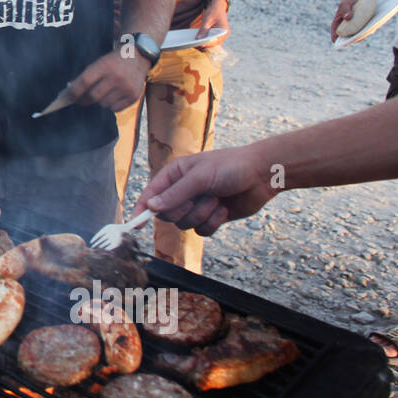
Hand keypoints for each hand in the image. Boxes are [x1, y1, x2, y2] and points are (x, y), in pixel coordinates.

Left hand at [65, 51, 147, 111]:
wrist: (138, 58)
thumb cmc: (114, 62)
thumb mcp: (100, 62)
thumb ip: (87, 76)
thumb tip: (71, 93)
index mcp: (106, 65)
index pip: (85, 81)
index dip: (74, 91)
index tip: (68, 97)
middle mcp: (117, 76)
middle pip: (94, 96)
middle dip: (84, 100)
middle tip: (80, 101)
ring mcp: (127, 87)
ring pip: (104, 104)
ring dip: (100, 101)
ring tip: (103, 93)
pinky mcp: (134, 96)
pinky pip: (115, 109)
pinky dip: (111, 105)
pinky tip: (113, 96)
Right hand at [134, 143, 277, 235]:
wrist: (262, 174)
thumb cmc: (231, 166)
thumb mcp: (200, 177)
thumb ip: (175, 194)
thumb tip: (152, 207)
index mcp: (175, 175)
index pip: (151, 194)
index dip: (142, 208)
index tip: (135, 223)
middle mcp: (183, 191)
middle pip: (167, 214)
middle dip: (183, 210)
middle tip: (198, 199)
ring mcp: (197, 205)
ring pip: (184, 224)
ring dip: (202, 214)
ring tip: (216, 200)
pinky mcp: (210, 217)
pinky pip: (201, 231)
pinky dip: (213, 222)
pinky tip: (224, 210)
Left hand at [195, 0, 229, 44]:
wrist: (217, 6)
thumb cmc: (213, 12)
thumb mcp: (207, 20)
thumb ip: (203, 30)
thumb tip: (197, 39)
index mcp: (224, 31)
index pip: (216, 41)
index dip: (207, 44)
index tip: (198, 45)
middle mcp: (224, 34)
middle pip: (214, 44)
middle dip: (205, 45)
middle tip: (194, 45)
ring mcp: (222, 35)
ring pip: (213, 43)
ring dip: (205, 44)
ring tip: (194, 44)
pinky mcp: (218, 34)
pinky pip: (212, 40)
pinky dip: (206, 40)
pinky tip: (198, 41)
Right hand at [330, 0, 371, 41]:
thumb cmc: (348, 1)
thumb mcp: (345, 4)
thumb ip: (345, 10)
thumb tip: (348, 18)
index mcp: (337, 25)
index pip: (335, 36)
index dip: (338, 41)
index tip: (344, 42)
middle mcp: (345, 28)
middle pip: (347, 38)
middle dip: (353, 40)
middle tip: (359, 38)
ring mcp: (353, 28)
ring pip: (356, 37)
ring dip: (361, 37)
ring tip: (365, 34)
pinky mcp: (361, 26)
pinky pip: (363, 32)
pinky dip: (367, 32)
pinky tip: (370, 30)